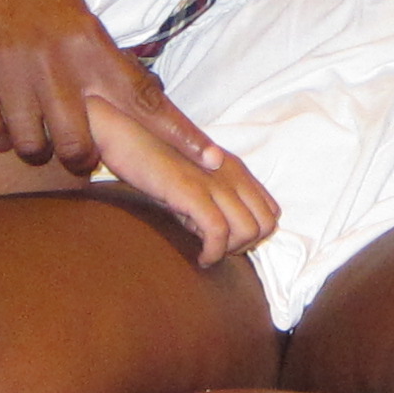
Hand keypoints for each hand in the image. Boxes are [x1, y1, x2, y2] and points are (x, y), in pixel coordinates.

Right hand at [0, 0, 219, 174]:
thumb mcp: (80, 20)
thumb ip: (107, 64)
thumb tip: (147, 103)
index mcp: (90, 46)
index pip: (146, 99)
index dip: (179, 135)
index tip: (211, 161)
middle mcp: (54, 61)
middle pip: (79, 145)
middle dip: (78, 158)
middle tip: (74, 153)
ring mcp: (9, 69)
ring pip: (32, 145)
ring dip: (34, 146)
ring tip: (32, 129)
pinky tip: (1, 118)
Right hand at [86, 96, 277, 260]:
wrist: (123, 135)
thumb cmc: (152, 161)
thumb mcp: (191, 178)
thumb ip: (211, 199)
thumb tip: (218, 234)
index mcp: (235, 168)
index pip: (270, 211)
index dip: (254, 233)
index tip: (228, 243)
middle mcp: (231, 172)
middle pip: (266, 224)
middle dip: (246, 246)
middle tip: (218, 251)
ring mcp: (213, 181)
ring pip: (249, 230)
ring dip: (230, 251)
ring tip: (207, 253)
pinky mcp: (192, 190)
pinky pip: (219, 231)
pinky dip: (213, 253)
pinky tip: (199, 257)